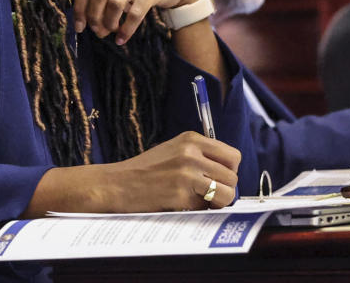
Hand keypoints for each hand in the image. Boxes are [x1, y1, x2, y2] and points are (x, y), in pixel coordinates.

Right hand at [23, 131, 240, 216]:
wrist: (116, 184)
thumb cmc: (145, 171)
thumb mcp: (174, 151)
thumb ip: (200, 156)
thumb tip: (228, 174)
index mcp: (192, 139)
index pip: (233, 156)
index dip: (229, 172)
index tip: (218, 180)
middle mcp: (191, 153)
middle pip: (232, 176)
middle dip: (225, 189)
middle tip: (209, 196)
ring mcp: (186, 173)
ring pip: (226, 193)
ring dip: (217, 203)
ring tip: (200, 202)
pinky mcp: (180, 194)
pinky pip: (206, 207)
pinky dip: (198, 211)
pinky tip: (182, 206)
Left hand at [73, 0, 200, 44]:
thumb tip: (83, 20)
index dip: (79, 8)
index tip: (79, 27)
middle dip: (94, 16)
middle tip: (97, 31)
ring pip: (115, 3)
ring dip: (109, 22)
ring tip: (111, 32)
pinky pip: (135, 13)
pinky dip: (126, 29)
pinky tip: (122, 38)